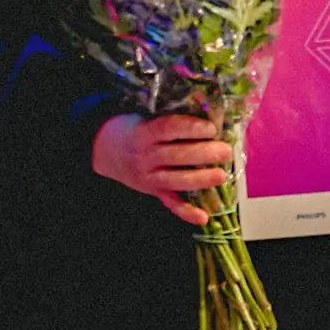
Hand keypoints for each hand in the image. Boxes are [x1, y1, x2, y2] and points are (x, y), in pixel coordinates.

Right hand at [92, 113, 232, 225]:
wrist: (103, 149)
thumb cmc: (133, 127)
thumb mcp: (145, 116)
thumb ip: (171, 118)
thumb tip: (209, 112)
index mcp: (145, 132)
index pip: (169, 129)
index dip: (191, 128)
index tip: (211, 128)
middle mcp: (146, 155)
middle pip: (176, 156)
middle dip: (203, 154)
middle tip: (226, 151)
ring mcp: (148, 176)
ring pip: (175, 180)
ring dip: (200, 179)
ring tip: (221, 175)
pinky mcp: (152, 191)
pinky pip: (169, 203)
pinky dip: (186, 212)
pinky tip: (203, 217)